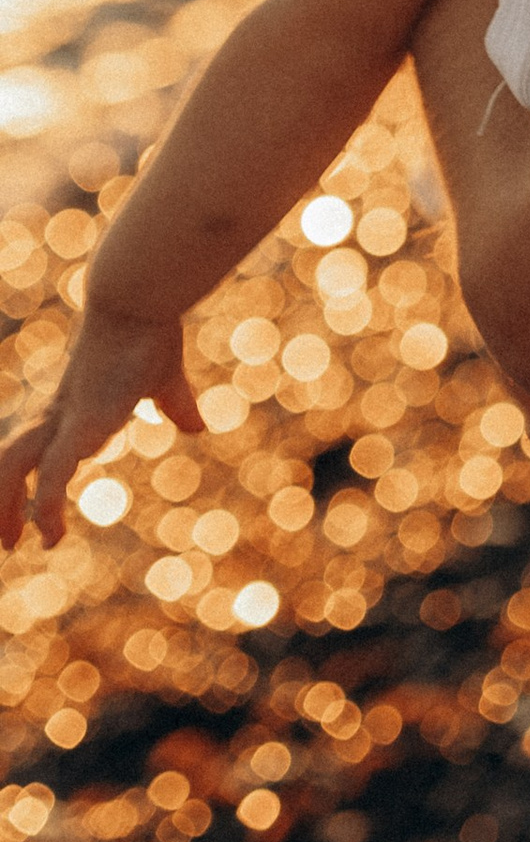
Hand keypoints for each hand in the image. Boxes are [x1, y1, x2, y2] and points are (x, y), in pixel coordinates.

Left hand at [0, 295, 201, 544]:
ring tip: (15, 544)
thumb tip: (197, 427)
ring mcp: (66, 419)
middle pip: (8, 460)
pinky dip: (46, 507)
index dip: (23, 484)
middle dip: (2, 502)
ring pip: (11, 466)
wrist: (139, 297)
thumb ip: (175, 405)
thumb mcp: (164, 378)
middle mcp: (57, 415)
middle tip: (9, 543)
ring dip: (6, 508)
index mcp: (70, 406)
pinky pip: (52, 475)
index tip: (29, 517)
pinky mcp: (82, 424)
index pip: (32, 450)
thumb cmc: (150, 329)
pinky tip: (50, 533)